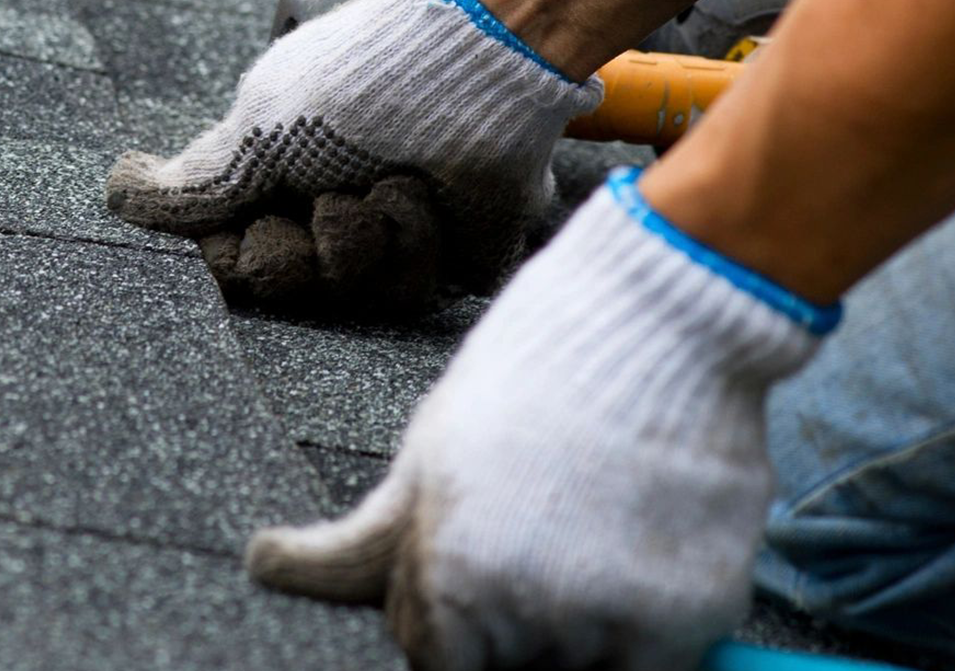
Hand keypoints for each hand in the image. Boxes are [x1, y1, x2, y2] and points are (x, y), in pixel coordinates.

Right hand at [108, 0, 601, 307]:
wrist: (471, 68)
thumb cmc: (362, 82)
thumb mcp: (258, 127)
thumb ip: (195, 180)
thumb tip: (120, 193)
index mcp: (279, 177)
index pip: (233, 259)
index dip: (238, 252)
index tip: (252, 218)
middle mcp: (329, 210)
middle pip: (286, 286)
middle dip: (303, 249)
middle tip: (325, 200)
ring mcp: (391, 237)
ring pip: (350, 296)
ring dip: (364, 235)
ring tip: (387, 183)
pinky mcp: (451, 257)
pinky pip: (413, 293)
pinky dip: (414, 240)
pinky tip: (424, 195)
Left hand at [245, 169, 835, 669]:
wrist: (662, 319)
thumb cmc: (534, 374)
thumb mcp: (429, 454)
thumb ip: (362, 543)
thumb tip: (263, 567)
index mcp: (448, 580)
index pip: (434, 660)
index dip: (455, 611)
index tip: (487, 550)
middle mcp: (525, 615)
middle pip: (509, 667)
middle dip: (520, 619)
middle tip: (548, 527)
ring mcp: (612, 621)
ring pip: (581, 667)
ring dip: (587, 618)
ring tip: (598, 520)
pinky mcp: (691, 616)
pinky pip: (655, 662)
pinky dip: (652, 622)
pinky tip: (641, 539)